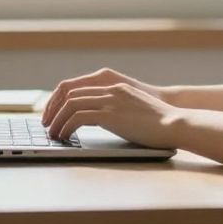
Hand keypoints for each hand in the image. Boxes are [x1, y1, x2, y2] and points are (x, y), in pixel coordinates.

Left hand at [42, 71, 180, 148]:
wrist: (175, 124)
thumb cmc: (159, 124)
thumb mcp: (134, 109)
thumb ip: (116, 109)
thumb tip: (96, 120)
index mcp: (115, 86)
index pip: (77, 86)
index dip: (60, 100)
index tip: (53, 114)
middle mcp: (110, 89)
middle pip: (69, 93)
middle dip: (53, 109)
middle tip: (47, 125)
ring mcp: (111, 100)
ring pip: (70, 104)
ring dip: (57, 120)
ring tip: (53, 134)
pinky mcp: (111, 115)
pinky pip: (78, 117)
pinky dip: (67, 127)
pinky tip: (65, 137)